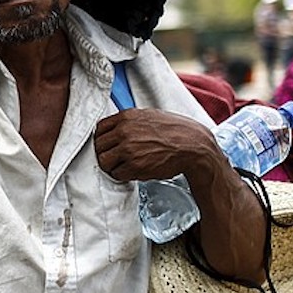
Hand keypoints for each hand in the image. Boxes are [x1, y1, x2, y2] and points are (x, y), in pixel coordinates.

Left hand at [94, 108, 220, 181]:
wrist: (194, 146)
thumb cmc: (174, 131)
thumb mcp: (149, 116)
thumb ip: (129, 122)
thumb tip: (113, 129)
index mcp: (126, 117)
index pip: (99, 129)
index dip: (102, 139)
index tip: (107, 145)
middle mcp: (124, 132)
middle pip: (98, 146)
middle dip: (105, 153)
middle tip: (115, 158)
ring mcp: (128, 149)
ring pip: (104, 161)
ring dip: (112, 166)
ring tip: (123, 166)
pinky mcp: (135, 166)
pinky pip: (117, 174)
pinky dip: (123, 175)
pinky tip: (133, 171)